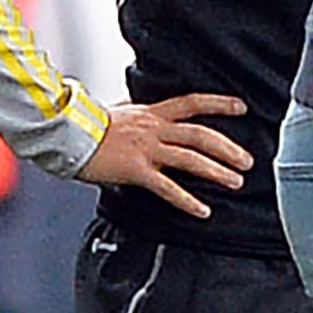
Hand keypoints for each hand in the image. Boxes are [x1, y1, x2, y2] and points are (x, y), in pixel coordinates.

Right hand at [79, 91, 250, 218]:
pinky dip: (188, 200)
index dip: (219, 104)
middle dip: (228, 148)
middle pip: (200, 135)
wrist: (64, 133)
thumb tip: (146, 112)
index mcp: (152, 113)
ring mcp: (146, 149)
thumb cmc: (88, 126)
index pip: (192, 103)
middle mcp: (153, 129)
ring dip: (217, 172)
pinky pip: (167, 187)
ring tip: (236, 182)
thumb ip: (140, 115)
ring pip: (191, 159)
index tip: (241, 107)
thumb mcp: (120, 112)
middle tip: (247, 161)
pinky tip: (203, 209)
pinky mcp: (136, 170)